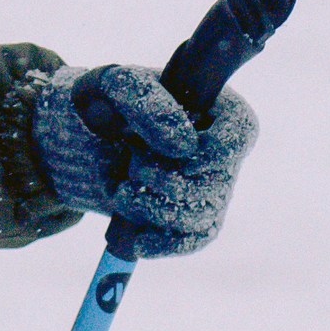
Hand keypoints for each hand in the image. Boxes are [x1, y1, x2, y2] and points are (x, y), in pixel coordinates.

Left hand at [31, 64, 257, 256]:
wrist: (89, 129)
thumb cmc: (113, 98)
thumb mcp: (120, 86)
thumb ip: (150, 104)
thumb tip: (184, 146)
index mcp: (221, 109)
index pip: (240, 135)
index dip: (211, 153)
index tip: (174, 152)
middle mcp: (224, 152)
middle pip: (216, 183)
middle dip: (165, 180)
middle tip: (134, 164)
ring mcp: (211, 186)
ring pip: (201, 215)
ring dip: (155, 210)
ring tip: (123, 192)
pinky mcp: (191, 214)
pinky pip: (192, 240)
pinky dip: (163, 244)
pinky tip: (135, 241)